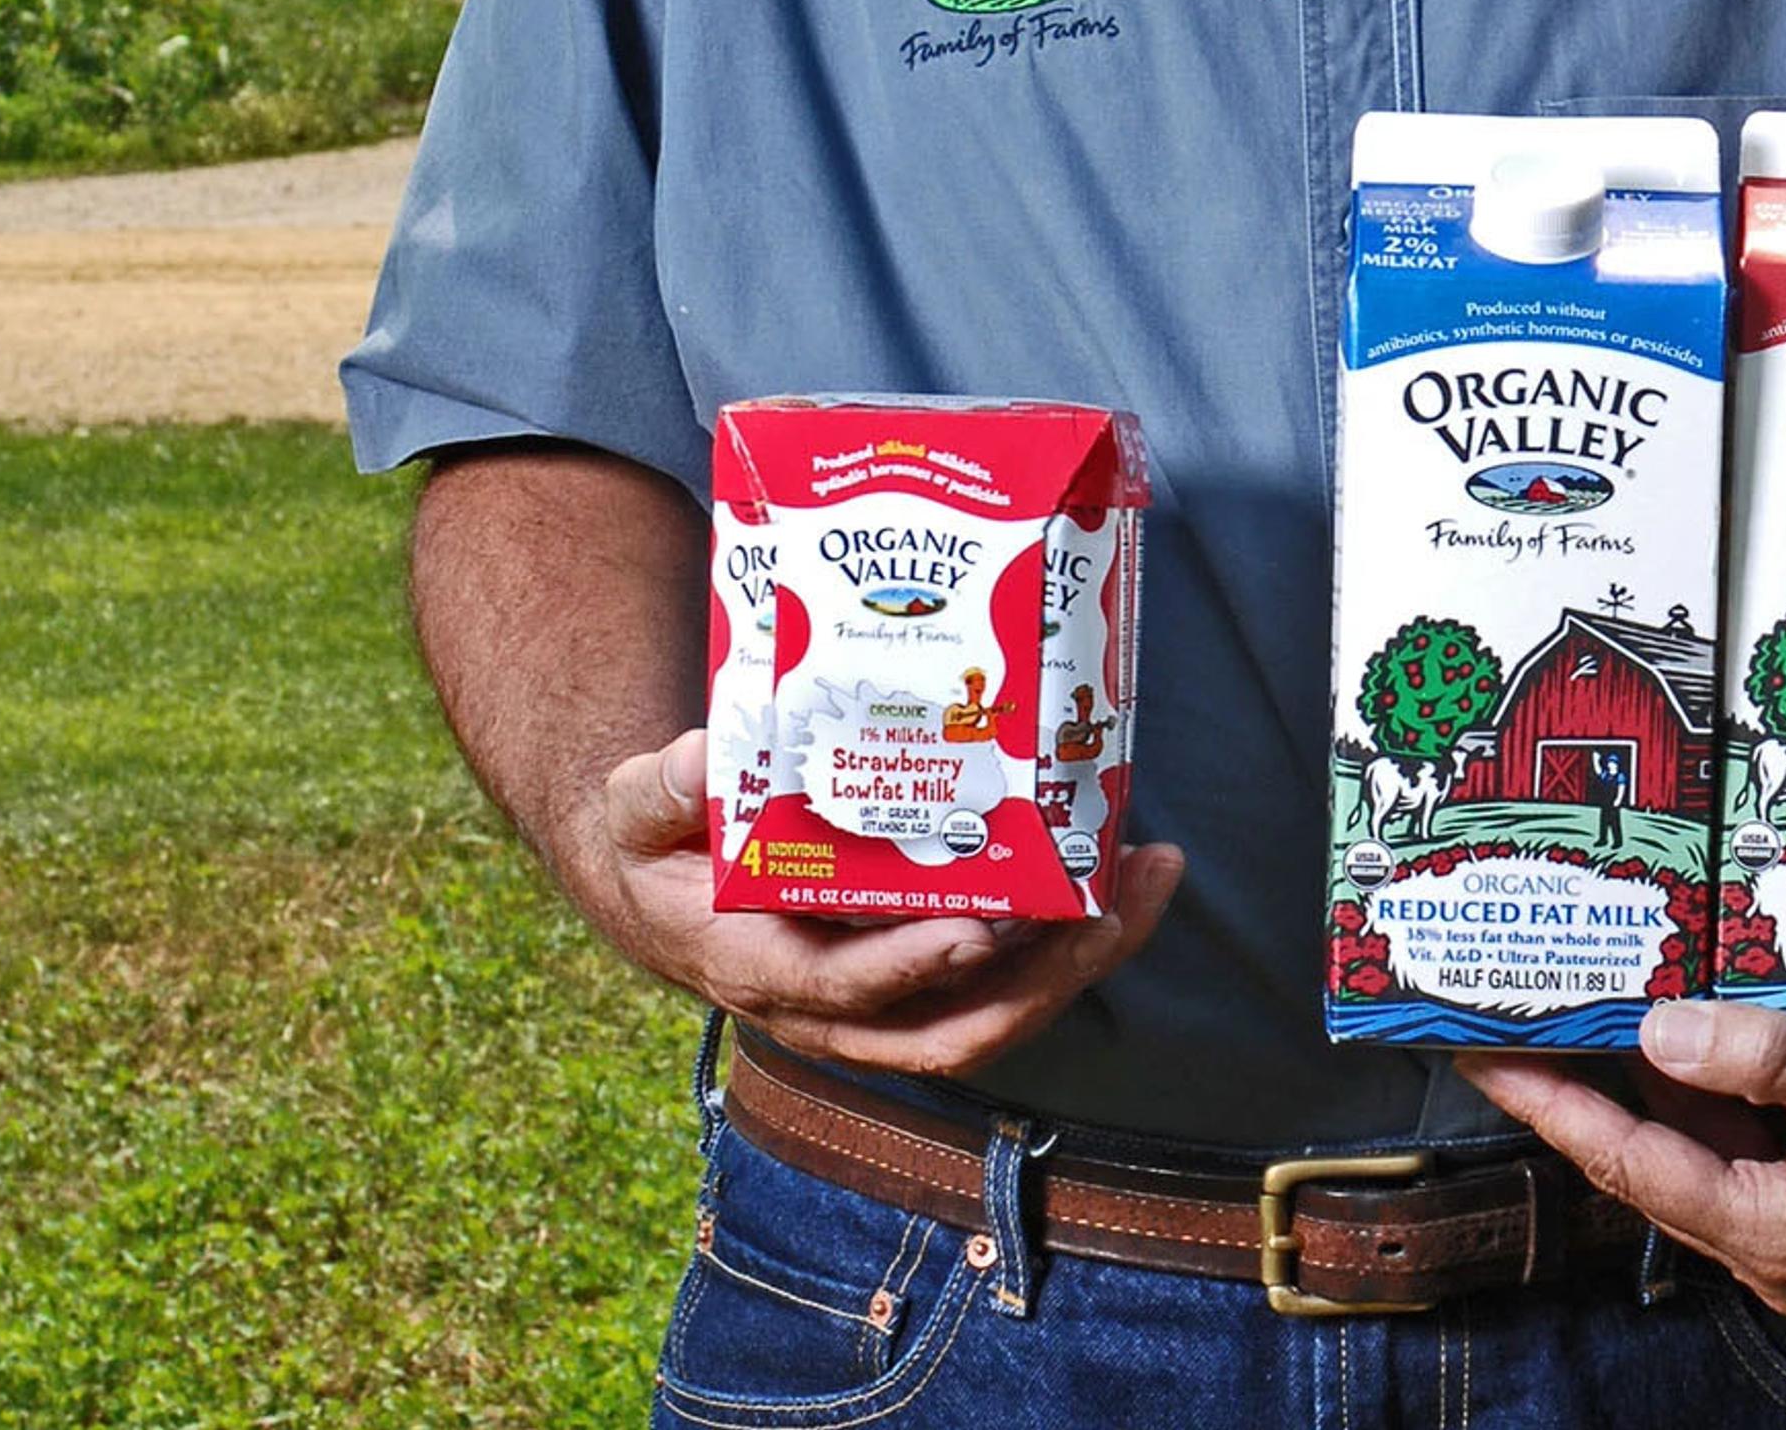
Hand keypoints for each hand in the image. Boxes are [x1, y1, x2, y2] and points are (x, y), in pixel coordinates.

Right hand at [571, 726, 1186, 1081]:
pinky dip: (1066, 944)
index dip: (916, 965)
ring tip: (1149, 883)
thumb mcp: (636, 811)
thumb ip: (659, 789)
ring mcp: (883, 1001)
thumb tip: (694, 757)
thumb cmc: (659, 844)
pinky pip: (1001, 982)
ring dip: (1079, 964)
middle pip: (952, 1028)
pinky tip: (1119, 878)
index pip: (850, 989)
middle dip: (1043, 978)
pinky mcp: (917, 976)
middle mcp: (834, 1010)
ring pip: (993, 1015)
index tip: (981, 927)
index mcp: (764, 969)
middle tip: (1117, 905)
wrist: (667, 885)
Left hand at [1468, 1000, 1785, 1313]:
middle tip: (1527, 1002)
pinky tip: (1707, 1010)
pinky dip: (1723, 1075)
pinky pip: (1753, 1131)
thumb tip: (1661, 1031)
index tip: (1483, 1054)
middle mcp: (1775, 1242)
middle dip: (1590, 1079)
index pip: (1630, 1162)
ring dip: (1660, 1068)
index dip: (1550, 1103)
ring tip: (1601, 987)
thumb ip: (1773, 1056)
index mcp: (1776, 1234)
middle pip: (1656, 1150)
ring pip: (1704, 1135)